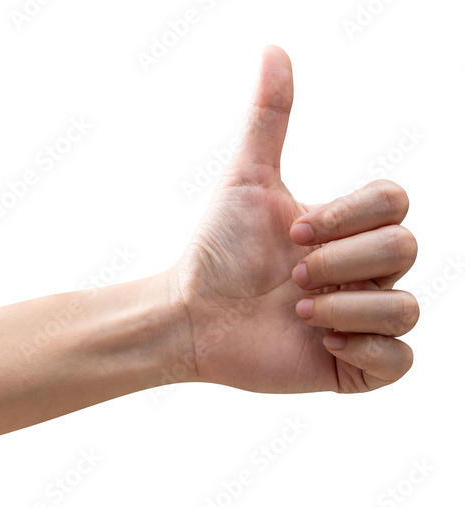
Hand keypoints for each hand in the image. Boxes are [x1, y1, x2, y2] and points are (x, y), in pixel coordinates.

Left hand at [169, 46, 418, 393]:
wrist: (189, 315)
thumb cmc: (217, 250)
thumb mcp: (246, 180)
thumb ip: (268, 118)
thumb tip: (274, 47)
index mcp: (348, 229)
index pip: (394, 202)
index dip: (349, 215)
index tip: (293, 232)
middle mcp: (363, 272)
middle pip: (406, 248)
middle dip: (343, 259)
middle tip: (292, 274)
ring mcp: (362, 319)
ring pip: (408, 306)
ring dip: (348, 306)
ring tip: (298, 311)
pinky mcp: (354, 368)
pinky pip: (401, 359)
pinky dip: (367, 349)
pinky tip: (322, 342)